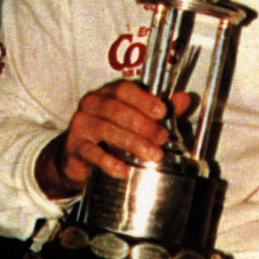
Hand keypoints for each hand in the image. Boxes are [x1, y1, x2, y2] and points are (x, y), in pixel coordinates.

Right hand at [35, 79, 191, 197]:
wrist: (79, 156)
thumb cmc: (112, 133)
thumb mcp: (136, 118)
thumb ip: (159, 110)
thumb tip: (184, 99)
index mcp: (108, 92)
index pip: (124, 89)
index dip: (144, 100)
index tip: (162, 112)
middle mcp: (92, 103)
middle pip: (117, 110)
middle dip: (143, 125)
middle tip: (162, 139)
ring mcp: (81, 124)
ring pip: (106, 130)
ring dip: (132, 142)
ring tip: (152, 155)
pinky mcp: (74, 147)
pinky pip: (91, 153)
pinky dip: (109, 162)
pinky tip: (124, 169)